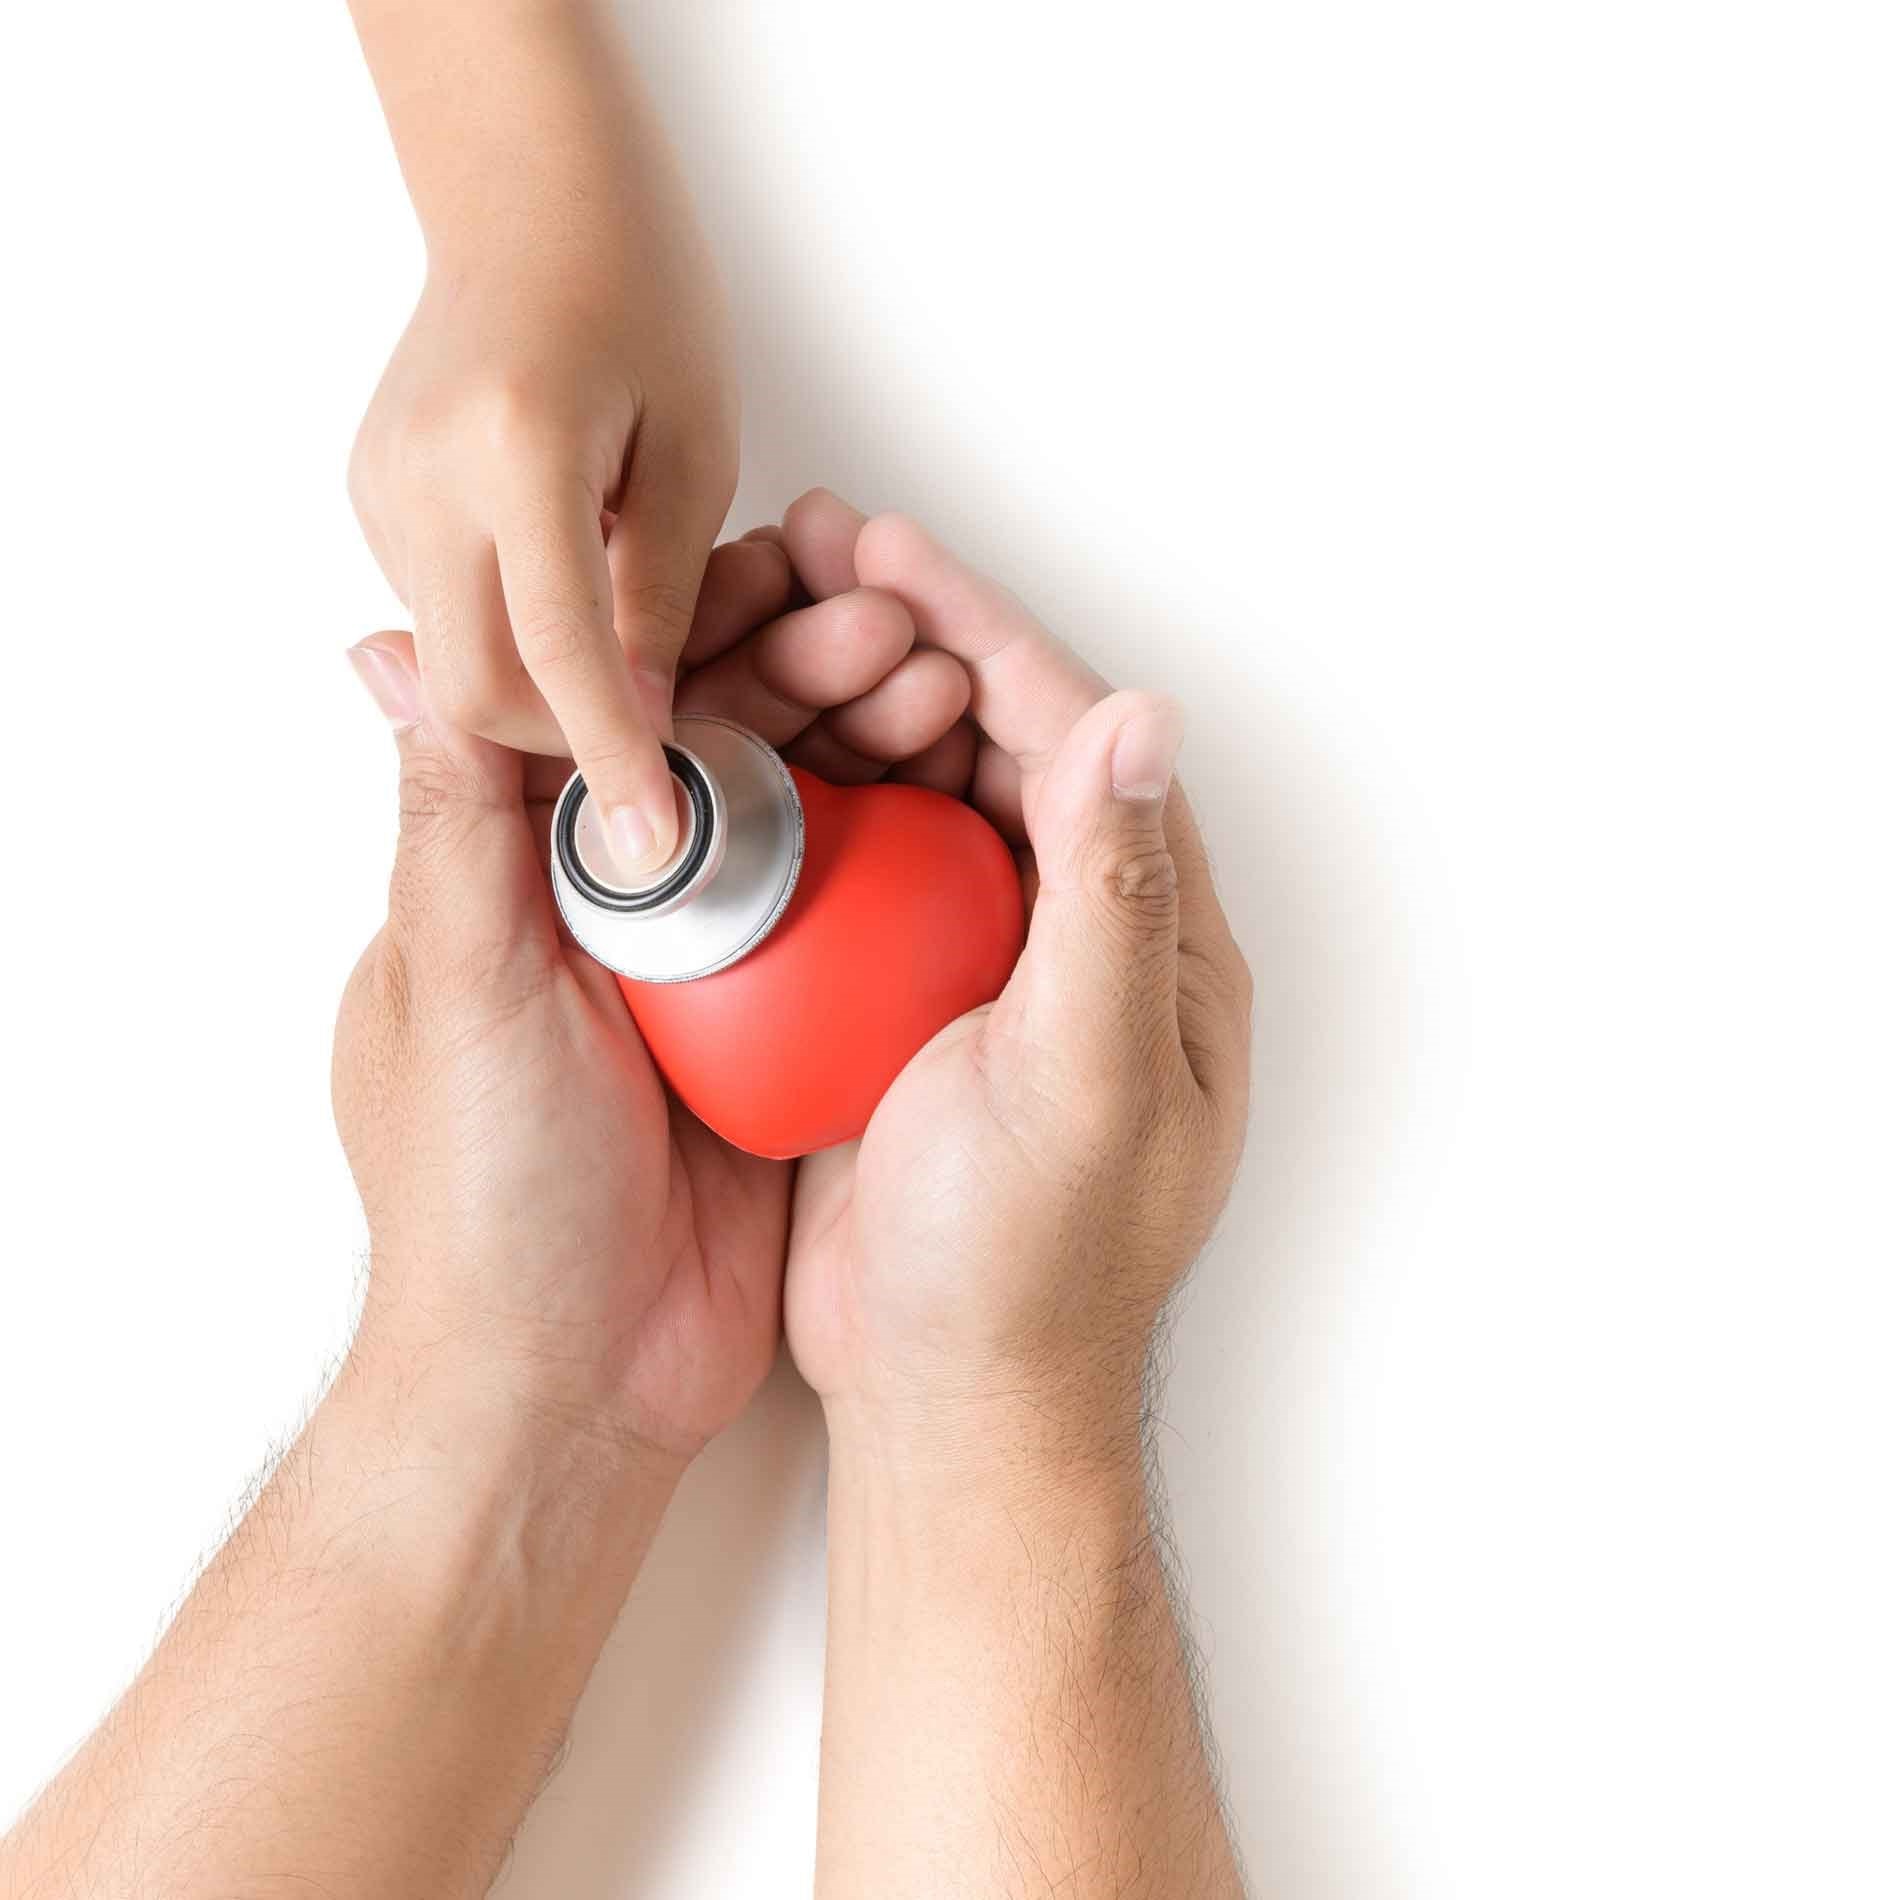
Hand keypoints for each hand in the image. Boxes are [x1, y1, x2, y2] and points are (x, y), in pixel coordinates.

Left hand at [332, 535, 972, 1469]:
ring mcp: (711, 975)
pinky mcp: (783, 1038)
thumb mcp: (457, 988)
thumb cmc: (485, 1200)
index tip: (795, 568)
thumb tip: (401, 647)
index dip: (705, 628)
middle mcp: (621, 910)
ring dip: (872, 748)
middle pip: (729, 750)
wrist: (572, 1385)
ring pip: (804, 822)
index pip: (617, 707)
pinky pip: (852, 925)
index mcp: (524, 876)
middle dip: (813, 672)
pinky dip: (904, 860)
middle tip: (900, 627)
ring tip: (946, 686)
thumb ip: (454, 819)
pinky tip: (965, 804)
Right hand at [348, 0, 735, 877]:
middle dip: (566, 742)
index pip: (561, 651)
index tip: (653, 847)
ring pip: (454, 662)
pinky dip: (508, 634)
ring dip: (541, 688)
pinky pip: (441, 612)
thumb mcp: (694, 458)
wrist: (533, 203)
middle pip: (476, 688)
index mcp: (519, 449)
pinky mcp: (368, 492)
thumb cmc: (642, 305)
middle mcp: (423, 473)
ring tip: (624, 648)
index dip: (613, 760)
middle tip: (654, 741)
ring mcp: (380, 484)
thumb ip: (662, 599)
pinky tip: (562, 585)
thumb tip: (641, 726)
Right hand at [772, 494, 1254, 1462]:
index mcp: (1149, 937)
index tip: (891, 551)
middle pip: (995, 741)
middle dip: (910, 635)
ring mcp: (984, 969)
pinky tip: (741, 753)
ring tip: (764, 617)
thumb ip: (1113, 900)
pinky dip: (807, 798)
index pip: (1072, 740)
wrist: (951, 1398)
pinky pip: (859, 869)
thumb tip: (1142, 720)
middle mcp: (1074, 936)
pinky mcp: (906, 1009)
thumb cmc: (1029, 1263)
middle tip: (812, 546)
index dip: (984, 631)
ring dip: (849, 701)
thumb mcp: (1083, 1076)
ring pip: (920, 793)